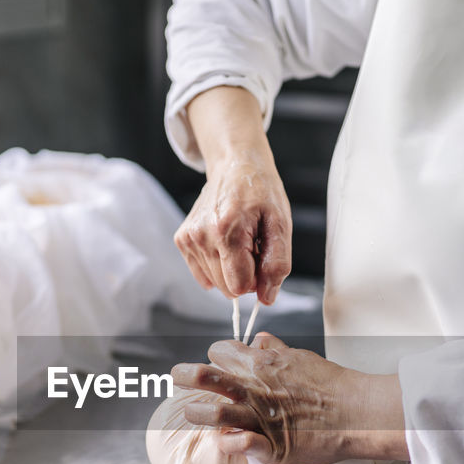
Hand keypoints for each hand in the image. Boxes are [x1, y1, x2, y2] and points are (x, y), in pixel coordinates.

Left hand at [171, 334, 408, 463]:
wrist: (356, 412)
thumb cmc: (331, 384)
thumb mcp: (300, 357)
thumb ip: (274, 349)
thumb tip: (256, 339)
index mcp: (261, 364)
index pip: (220, 352)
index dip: (217, 356)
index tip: (218, 363)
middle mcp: (254, 389)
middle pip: (204, 377)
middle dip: (185, 375)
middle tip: (178, 377)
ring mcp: (259, 419)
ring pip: (213, 415)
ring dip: (198, 414)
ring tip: (192, 414)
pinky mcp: (270, 447)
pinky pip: (238, 445)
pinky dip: (229, 443)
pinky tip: (226, 441)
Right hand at [175, 153, 291, 303]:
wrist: (236, 165)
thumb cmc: (261, 191)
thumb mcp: (281, 224)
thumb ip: (277, 264)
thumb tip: (267, 297)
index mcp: (227, 232)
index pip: (239, 286)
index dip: (256, 279)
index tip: (262, 256)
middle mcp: (202, 236)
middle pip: (226, 288)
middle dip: (245, 275)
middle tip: (253, 245)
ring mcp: (189, 238)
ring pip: (214, 283)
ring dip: (231, 269)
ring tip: (240, 240)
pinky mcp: (182, 240)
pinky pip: (202, 273)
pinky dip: (217, 265)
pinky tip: (225, 243)